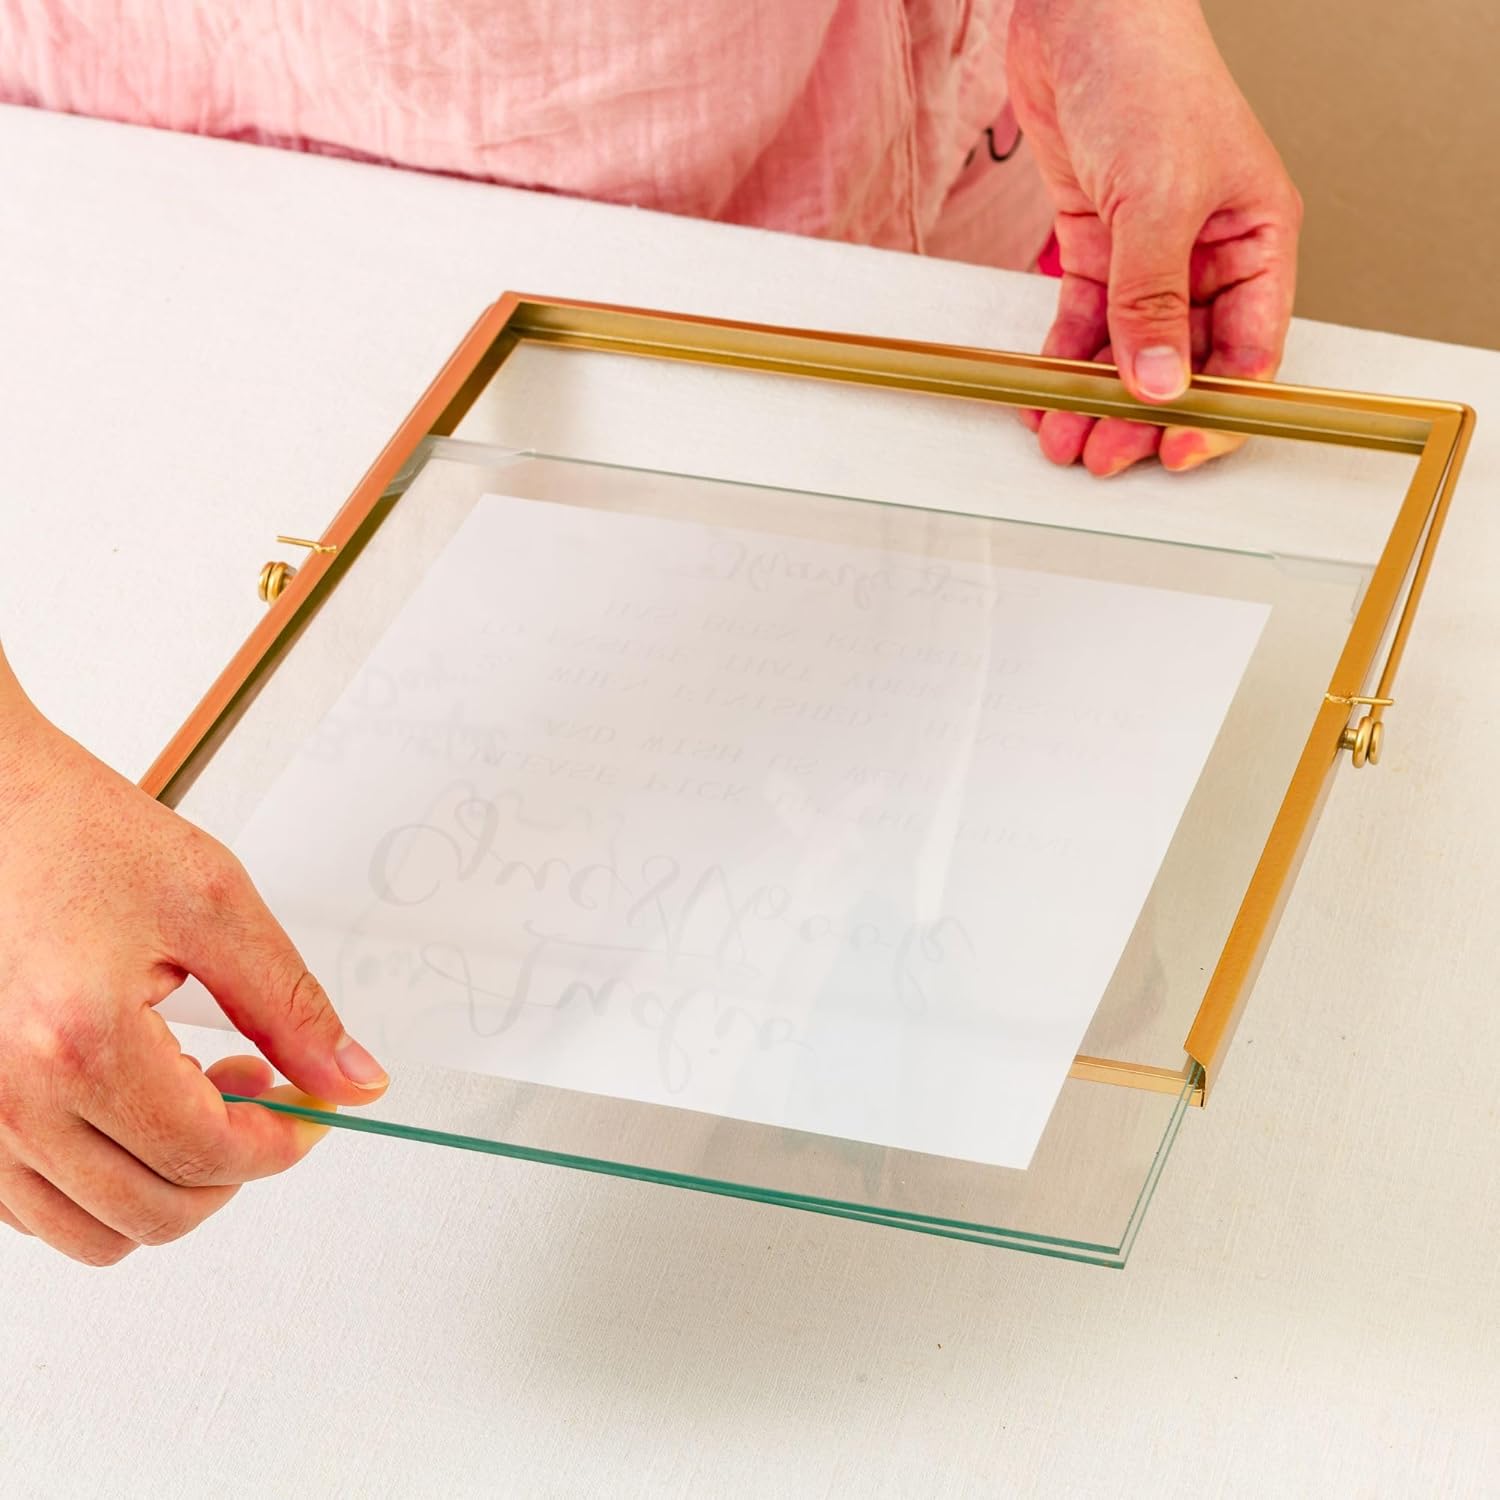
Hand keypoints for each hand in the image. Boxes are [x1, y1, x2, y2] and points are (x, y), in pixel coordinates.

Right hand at [0, 656, 387, 1264]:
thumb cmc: (83, 839)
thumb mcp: (217, 907)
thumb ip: (293, 1006)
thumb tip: (351, 1079)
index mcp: (80, 1041)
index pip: (208, 1156)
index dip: (284, 1143)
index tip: (313, 1112)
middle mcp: (12, 1098)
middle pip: (157, 1214)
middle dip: (235, 1167)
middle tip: (265, 1093)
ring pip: (100, 1232)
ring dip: (172, 1184)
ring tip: (200, 1095)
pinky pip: (44, 1212)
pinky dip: (108, 1185)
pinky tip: (141, 1107)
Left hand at [1008, 0, 1301, 473]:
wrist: (1080, 16)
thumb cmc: (1147, 75)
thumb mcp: (1159, 200)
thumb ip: (1155, 301)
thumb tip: (1160, 382)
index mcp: (1257, 239)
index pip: (1249, 351)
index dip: (1215, 410)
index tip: (1175, 450)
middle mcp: (1207, 253)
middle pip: (1184, 361)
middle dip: (1142, 414)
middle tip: (1103, 453)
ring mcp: (1151, 253)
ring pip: (1129, 350)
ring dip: (1095, 398)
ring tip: (1063, 437)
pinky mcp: (1099, 246)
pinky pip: (1086, 322)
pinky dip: (1065, 360)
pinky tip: (1045, 393)